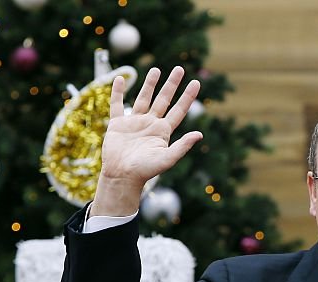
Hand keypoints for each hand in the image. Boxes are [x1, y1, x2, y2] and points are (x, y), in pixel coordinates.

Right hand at [91, 66, 202, 215]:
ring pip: (143, 98)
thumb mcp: (167, 158)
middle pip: (163, 99)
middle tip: (179, 68)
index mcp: (164, 131)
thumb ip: (182, 146)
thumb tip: (200, 134)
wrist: (122, 175)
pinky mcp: (118, 124)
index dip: (188, 96)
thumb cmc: (146, 170)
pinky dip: (117, 92)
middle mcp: (151, 124)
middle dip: (171, 84)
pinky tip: (120, 79)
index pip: (179, 109)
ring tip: (156, 70)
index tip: (196, 82)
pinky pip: (117, 104)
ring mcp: (134, 122)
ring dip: (149, 84)